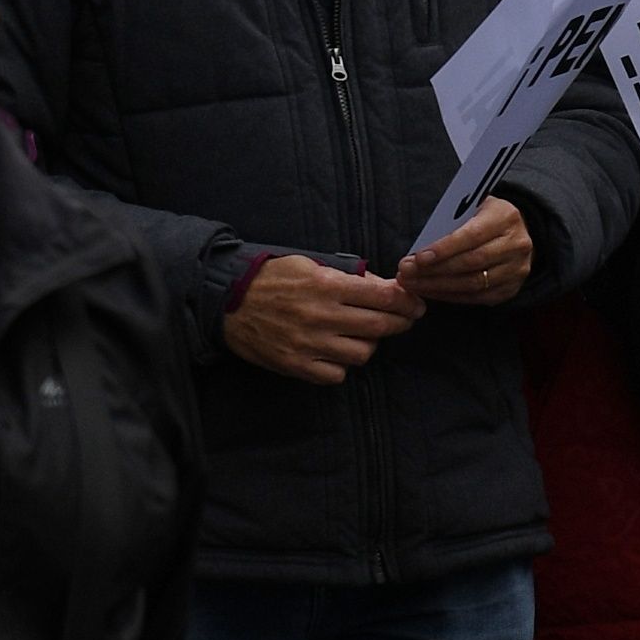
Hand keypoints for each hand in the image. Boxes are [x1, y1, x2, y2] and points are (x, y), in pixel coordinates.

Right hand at [228, 249, 416, 383]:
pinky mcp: (296, 365)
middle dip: (400, 322)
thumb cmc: (270, 279)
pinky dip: (341, 364)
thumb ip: (348, 276)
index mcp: (325, 285)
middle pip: (381, 326)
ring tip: (359, 335)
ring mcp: (309, 344)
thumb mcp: (308, 265)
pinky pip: (338, 374)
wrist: (224, 303)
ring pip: (364, 353)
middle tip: (401, 319)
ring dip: (367, 343)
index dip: (408, 302)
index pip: (385, 297)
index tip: (415, 304)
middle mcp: (321, 315)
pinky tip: (334, 352)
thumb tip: (387, 288)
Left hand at [399, 197, 535, 305]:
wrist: (513, 232)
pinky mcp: (512, 288)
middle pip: (473, 262)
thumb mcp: (468, 206)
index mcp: (505, 217)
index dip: (444, 248)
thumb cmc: (481, 216)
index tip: (418, 257)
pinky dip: (450, 296)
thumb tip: (419, 245)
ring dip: (438, 286)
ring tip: (412, 283)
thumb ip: (449, 221)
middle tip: (406, 272)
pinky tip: (429, 291)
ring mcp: (517, 269)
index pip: (473, 235)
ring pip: (475, 283)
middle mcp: (517, 244)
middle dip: (435, 270)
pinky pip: (478, 297)